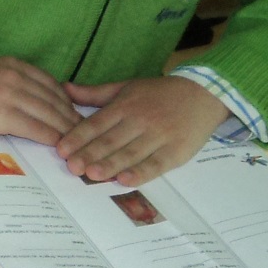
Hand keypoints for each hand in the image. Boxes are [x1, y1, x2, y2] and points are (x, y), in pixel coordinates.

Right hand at [0, 57, 78, 144]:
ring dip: (66, 130)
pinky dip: (51, 138)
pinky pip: (36, 128)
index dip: (67, 102)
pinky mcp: (2, 114)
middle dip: (72, 118)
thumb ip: (11, 84)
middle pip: (55, 99)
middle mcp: (15, 75)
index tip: (74, 116)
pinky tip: (58, 147)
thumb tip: (31, 104)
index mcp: (13, 65)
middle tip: (84, 133)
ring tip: (76, 144)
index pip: (51, 84)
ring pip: (49, 114)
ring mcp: (10, 94)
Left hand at [57, 76, 228, 185]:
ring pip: (131, 153)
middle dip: (90, 154)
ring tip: (92, 174)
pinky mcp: (176, 151)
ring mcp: (159, 136)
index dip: (78, 137)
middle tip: (72, 167)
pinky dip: (141, 173)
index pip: (97, 123)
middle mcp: (140, 120)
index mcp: (125, 105)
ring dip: (111, 164)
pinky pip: (156, 164)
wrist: (205, 94)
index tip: (61, 150)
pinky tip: (125, 180)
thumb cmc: (160, 93)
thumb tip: (63, 89)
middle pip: (111, 140)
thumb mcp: (127, 87)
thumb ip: (95, 93)